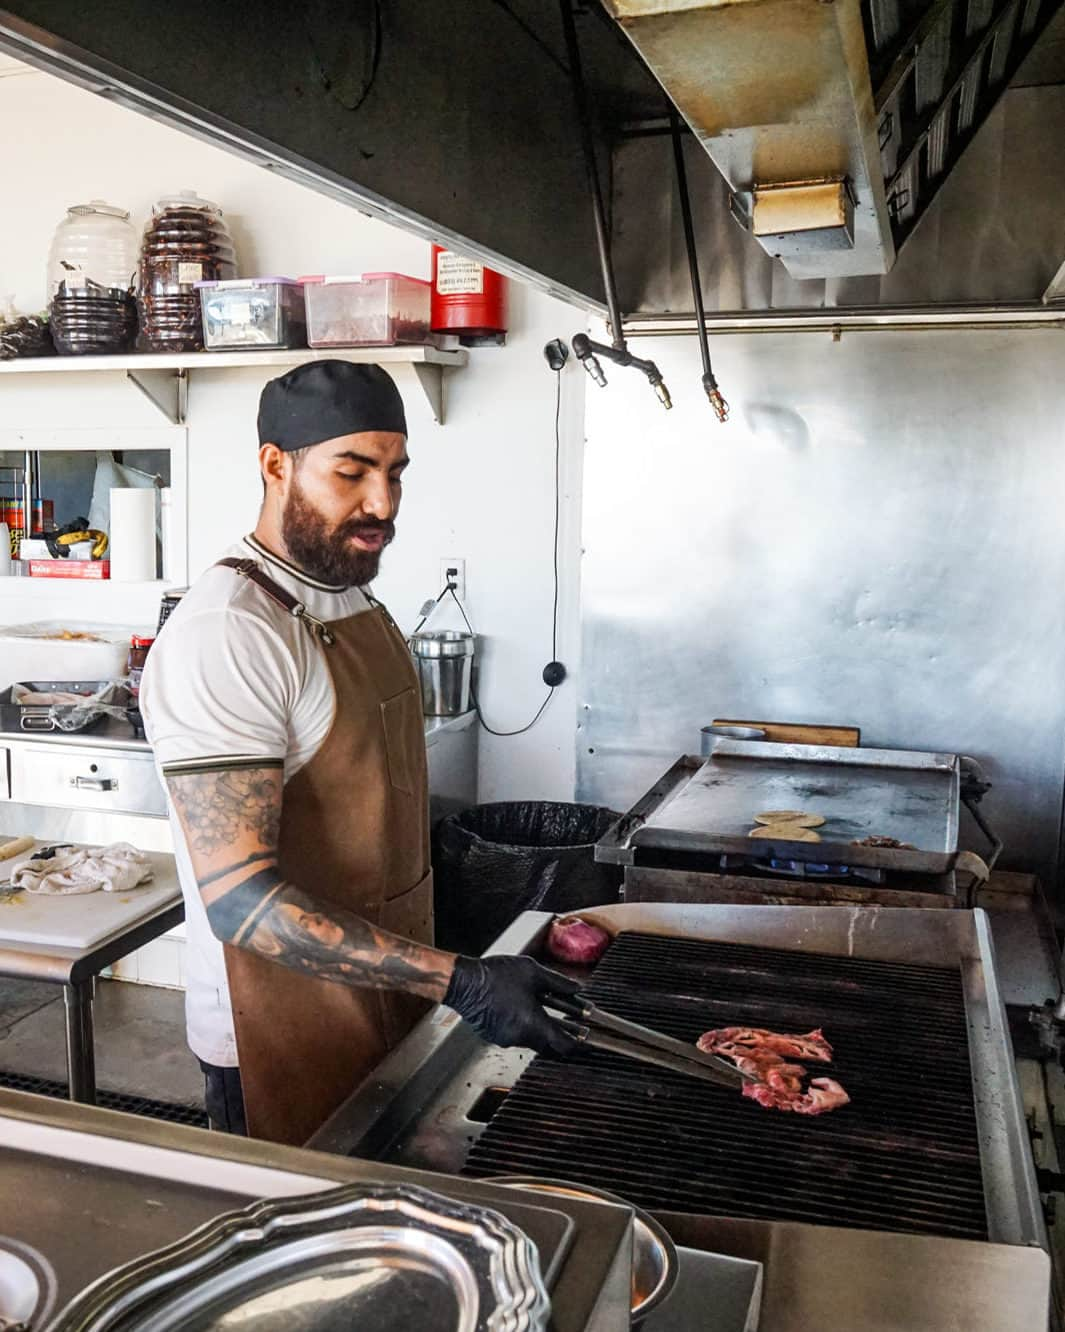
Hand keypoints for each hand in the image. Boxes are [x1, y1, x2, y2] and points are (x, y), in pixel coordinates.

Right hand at [443, 955, 579, 1056]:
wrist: (463, 982)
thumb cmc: (494, 976)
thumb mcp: (532, 972)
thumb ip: (558, 982)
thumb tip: (576, 989)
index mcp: (533, 1023)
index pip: (564, 1045)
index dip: (580, 1046)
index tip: (590, 1042)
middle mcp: (520, 1037)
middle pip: (549, 1046)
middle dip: (563, 1038)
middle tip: (574, 1029)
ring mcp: (505, 1038)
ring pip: (532, 1040)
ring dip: (543, 1030)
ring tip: (547, 1012)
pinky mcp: (494, 1036)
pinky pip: (516, 1035)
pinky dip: (525, 1026)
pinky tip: (524, 1009)